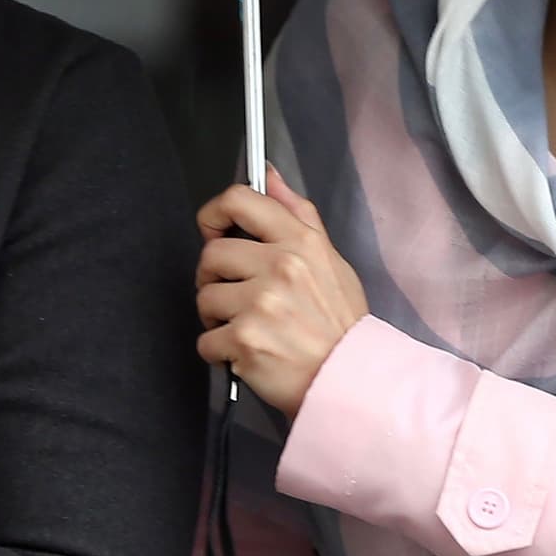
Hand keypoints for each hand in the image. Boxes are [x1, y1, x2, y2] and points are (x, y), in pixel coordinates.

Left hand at [195, 170, 369, 415]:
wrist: (351, 380)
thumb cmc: (340, 325)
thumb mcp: (331, 260)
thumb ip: (298, 215)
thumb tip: (269, 175)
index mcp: (301, 242)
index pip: (239, 200)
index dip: (213, 213)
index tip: (212, 229)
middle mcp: (280, 267)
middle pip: (212, 254)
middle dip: (215, 277)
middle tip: (236, 296)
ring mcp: (261, 303)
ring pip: (205, 298)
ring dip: (218, 318)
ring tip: (248, 328)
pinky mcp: (244, 340)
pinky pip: (206, 340)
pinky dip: (220, 352)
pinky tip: (246, 353)